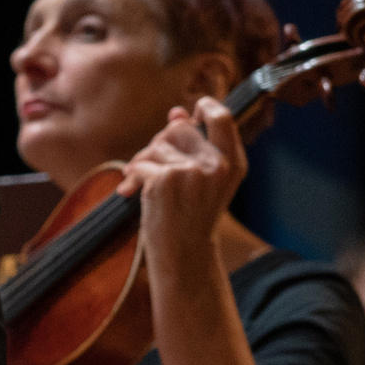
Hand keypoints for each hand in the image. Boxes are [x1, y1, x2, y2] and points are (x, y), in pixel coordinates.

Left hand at [116, 98, 248, 261]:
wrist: (184, 256)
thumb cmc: (191, 218)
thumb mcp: (202, 181)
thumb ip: (194, 146)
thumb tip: (177, 113)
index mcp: (233, 164)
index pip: (223, 118)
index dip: (205, 107)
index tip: (192, 112)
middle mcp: (216, 166)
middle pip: (179, 128)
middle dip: (161, 143)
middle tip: (158, 166)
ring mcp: (191, 172)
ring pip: (155, 145)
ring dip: (143, 162)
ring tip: (146, 185)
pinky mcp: (165, 180)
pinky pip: (138, 164)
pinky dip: (131, 178)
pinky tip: (132, 192)